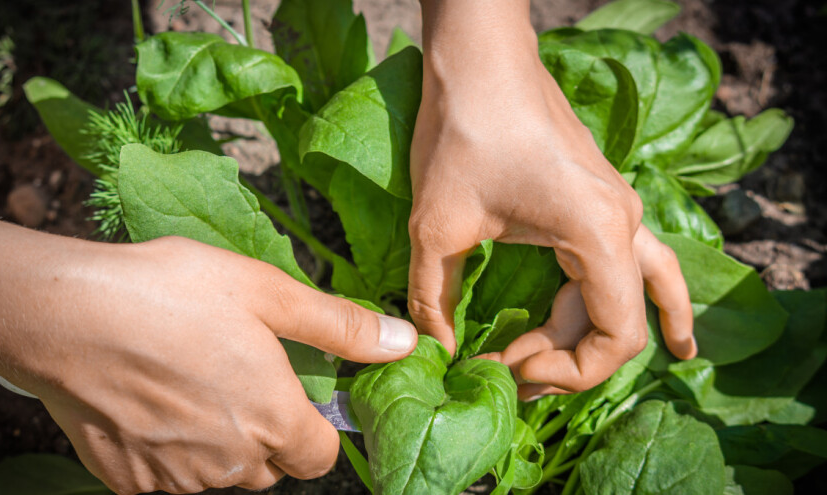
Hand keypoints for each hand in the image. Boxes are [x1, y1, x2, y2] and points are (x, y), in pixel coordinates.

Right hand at [0, 209, 416, 493]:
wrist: (65, 314)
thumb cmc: (170, 294)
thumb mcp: (268, 292)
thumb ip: (340, 326)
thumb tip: (404, 342)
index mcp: (274, 420)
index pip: (321, 458)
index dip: (314, 427)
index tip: (291, 392)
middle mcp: (231, 463)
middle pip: (270, 466)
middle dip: (265, 432)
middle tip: (234, 375)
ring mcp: (176, 478)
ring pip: (218, 473)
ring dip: (217, 442)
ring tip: (187, 380)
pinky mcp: (128, 481)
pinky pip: (167, 475)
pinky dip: (168, 449)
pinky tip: (149, 401)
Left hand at [408, 0, 694, 397]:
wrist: (480, 56)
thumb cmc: (464, 130)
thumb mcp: (437, 226)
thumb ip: (435, 297)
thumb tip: (433, 350)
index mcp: (598, 234)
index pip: (618, 336)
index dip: (568, 373)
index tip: (508, 368)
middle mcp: (623, 223)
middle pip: (622, 320)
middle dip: (567, 360)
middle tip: (510, 376)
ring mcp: (615, 208)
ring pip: (631, 292)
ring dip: (592, 337)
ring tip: (554, 377)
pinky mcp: (595, 197)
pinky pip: (626, 263)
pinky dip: (629, 301)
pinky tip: (648, 326)